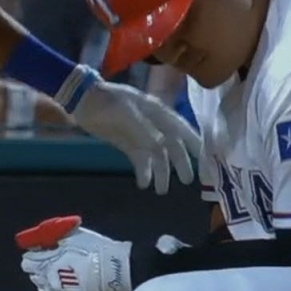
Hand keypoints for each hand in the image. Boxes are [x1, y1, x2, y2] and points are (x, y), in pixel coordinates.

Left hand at [16, 216, 133, 290]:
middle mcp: (48, 280)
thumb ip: (55, 236)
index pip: (27, 263)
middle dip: (40, 269)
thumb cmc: (94, 249)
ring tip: (62, 275)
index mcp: (45, 263)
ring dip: (48, 282)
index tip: (41, 252)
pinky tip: (65, 290)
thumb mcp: (72, 234)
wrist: (113, 269)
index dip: (33, 256)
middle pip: (34, 276)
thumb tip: (47, 237)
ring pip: (44, 290)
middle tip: (54, 261)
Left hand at [65, 66, 200, 194]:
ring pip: (157, 156)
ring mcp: (140, 135)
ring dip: (161, 172)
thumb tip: (162, 148)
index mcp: (158, 112)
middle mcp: (154, 124)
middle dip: (181, 163)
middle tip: (187, 181)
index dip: (195, 144)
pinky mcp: (128, 144)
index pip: (182, 129)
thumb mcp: (128, 114)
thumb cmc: (108, 102)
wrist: (83, 100)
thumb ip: (145, 131)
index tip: (207, 159)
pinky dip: (144, 172)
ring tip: (161, 190)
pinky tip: (144, 183)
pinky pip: (141, 160)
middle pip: (172, 146)